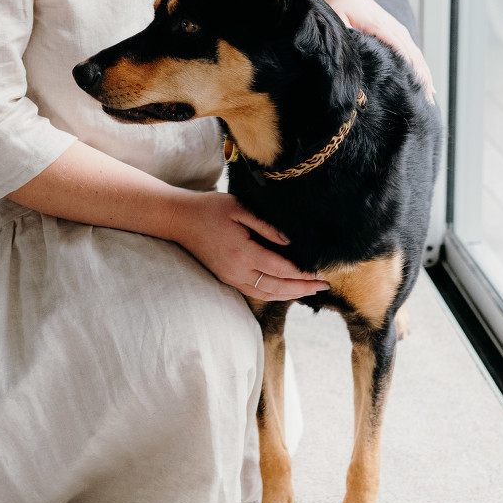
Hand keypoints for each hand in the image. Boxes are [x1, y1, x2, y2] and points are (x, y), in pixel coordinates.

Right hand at [167, 190, 329, 299]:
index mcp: (243, 252)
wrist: (179, 219)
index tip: (321, 274)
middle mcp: (237, 270)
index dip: (303, 274)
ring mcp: (231, 277)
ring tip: (309, 291)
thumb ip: (267, 227)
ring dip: (290, 294)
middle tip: (323, 287)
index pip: (281, 270)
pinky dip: (274, 293)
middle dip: (302, 288)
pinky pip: (255, 291)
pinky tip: (285, 288)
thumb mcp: (240, 209)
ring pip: (266, 294)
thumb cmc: (210, 209)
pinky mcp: (227, 278)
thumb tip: (290, 244)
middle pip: (277, 287)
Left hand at [339, 0, 434, 102]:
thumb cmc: (342, 8)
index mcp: (380, 27)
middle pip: (413, 55)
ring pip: (417, 55)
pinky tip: (427, 83)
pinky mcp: (400, 34)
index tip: (414, 85)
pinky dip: (422, 68)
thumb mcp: (338, 19)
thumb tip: (346, 53)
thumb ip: (343, 33)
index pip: (399, 49)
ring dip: (425, 74)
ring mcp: (400, 31)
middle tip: (427, 99)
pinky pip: (414, 53)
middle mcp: (395, 29)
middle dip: (422, 76)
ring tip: (431, 95)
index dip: (408, 67)